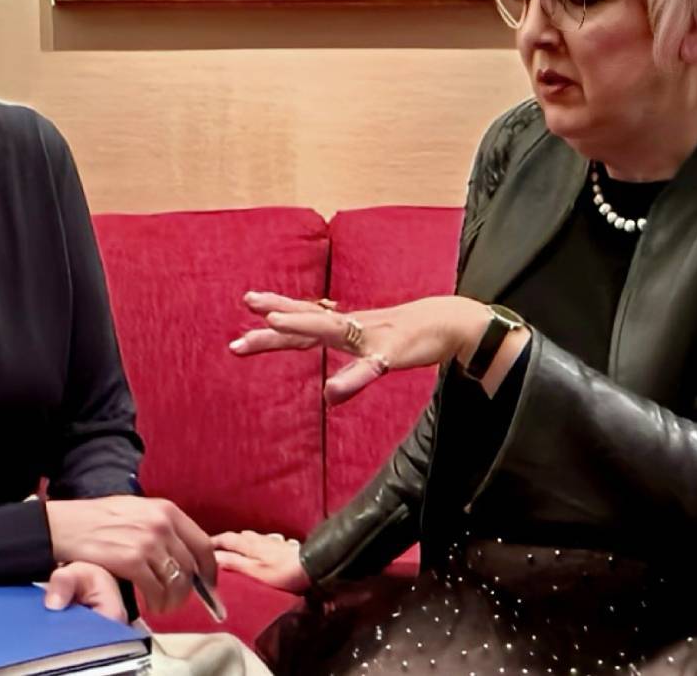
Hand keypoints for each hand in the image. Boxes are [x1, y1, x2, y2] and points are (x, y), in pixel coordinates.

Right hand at [47, 496, 216, 613]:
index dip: (209, 569)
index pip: (203, 544)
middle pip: (190, 567)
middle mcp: (161, 524)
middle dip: (187, 590)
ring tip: (163, 607)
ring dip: (172, 600)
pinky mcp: (131, 560)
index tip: (208, 585)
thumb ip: (161, 526)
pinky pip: (156, 589)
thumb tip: (183, 552)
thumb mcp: (137, 510)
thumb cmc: (98, 519)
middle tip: (178, 602)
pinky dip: (157, 603)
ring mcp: (147, 542)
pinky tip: (150, 606)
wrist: (65, 524)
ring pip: (176, 581)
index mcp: (166, 510)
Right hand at [213, 530, 309, 593]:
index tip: (201, 545)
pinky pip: (263, 541)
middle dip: (225, 540)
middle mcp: (259, 539)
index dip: (213, 542)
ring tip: (233, 547)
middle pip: (238, 536)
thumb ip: (235, 563)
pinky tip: (259, 547)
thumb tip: (213, 557)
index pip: (226, 539)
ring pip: (251, 537)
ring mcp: (272, 541)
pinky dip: (255, 543)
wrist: (313, 566)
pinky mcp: (282, 546)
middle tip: (214, 548)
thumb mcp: (255, 570)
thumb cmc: (283, 572)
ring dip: (240, 540)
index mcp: (250, 544)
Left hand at [229, 292, 486, 403]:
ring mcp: (371, 336)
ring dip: (302, 323)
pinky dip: (350, 379)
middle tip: (244, 312)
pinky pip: (369, 368)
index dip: (276, 311)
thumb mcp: (373, 349)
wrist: (451, 322)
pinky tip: (331, 394)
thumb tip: (328, 394)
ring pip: (332, 328)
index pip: (304, 318)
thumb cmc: (409, 334)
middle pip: (307, 319)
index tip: (247, 302)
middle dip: (274, 316)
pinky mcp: (392, 353)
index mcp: (346, 325)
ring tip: (274, 322)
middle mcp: (352, 325)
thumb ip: (348, 368)